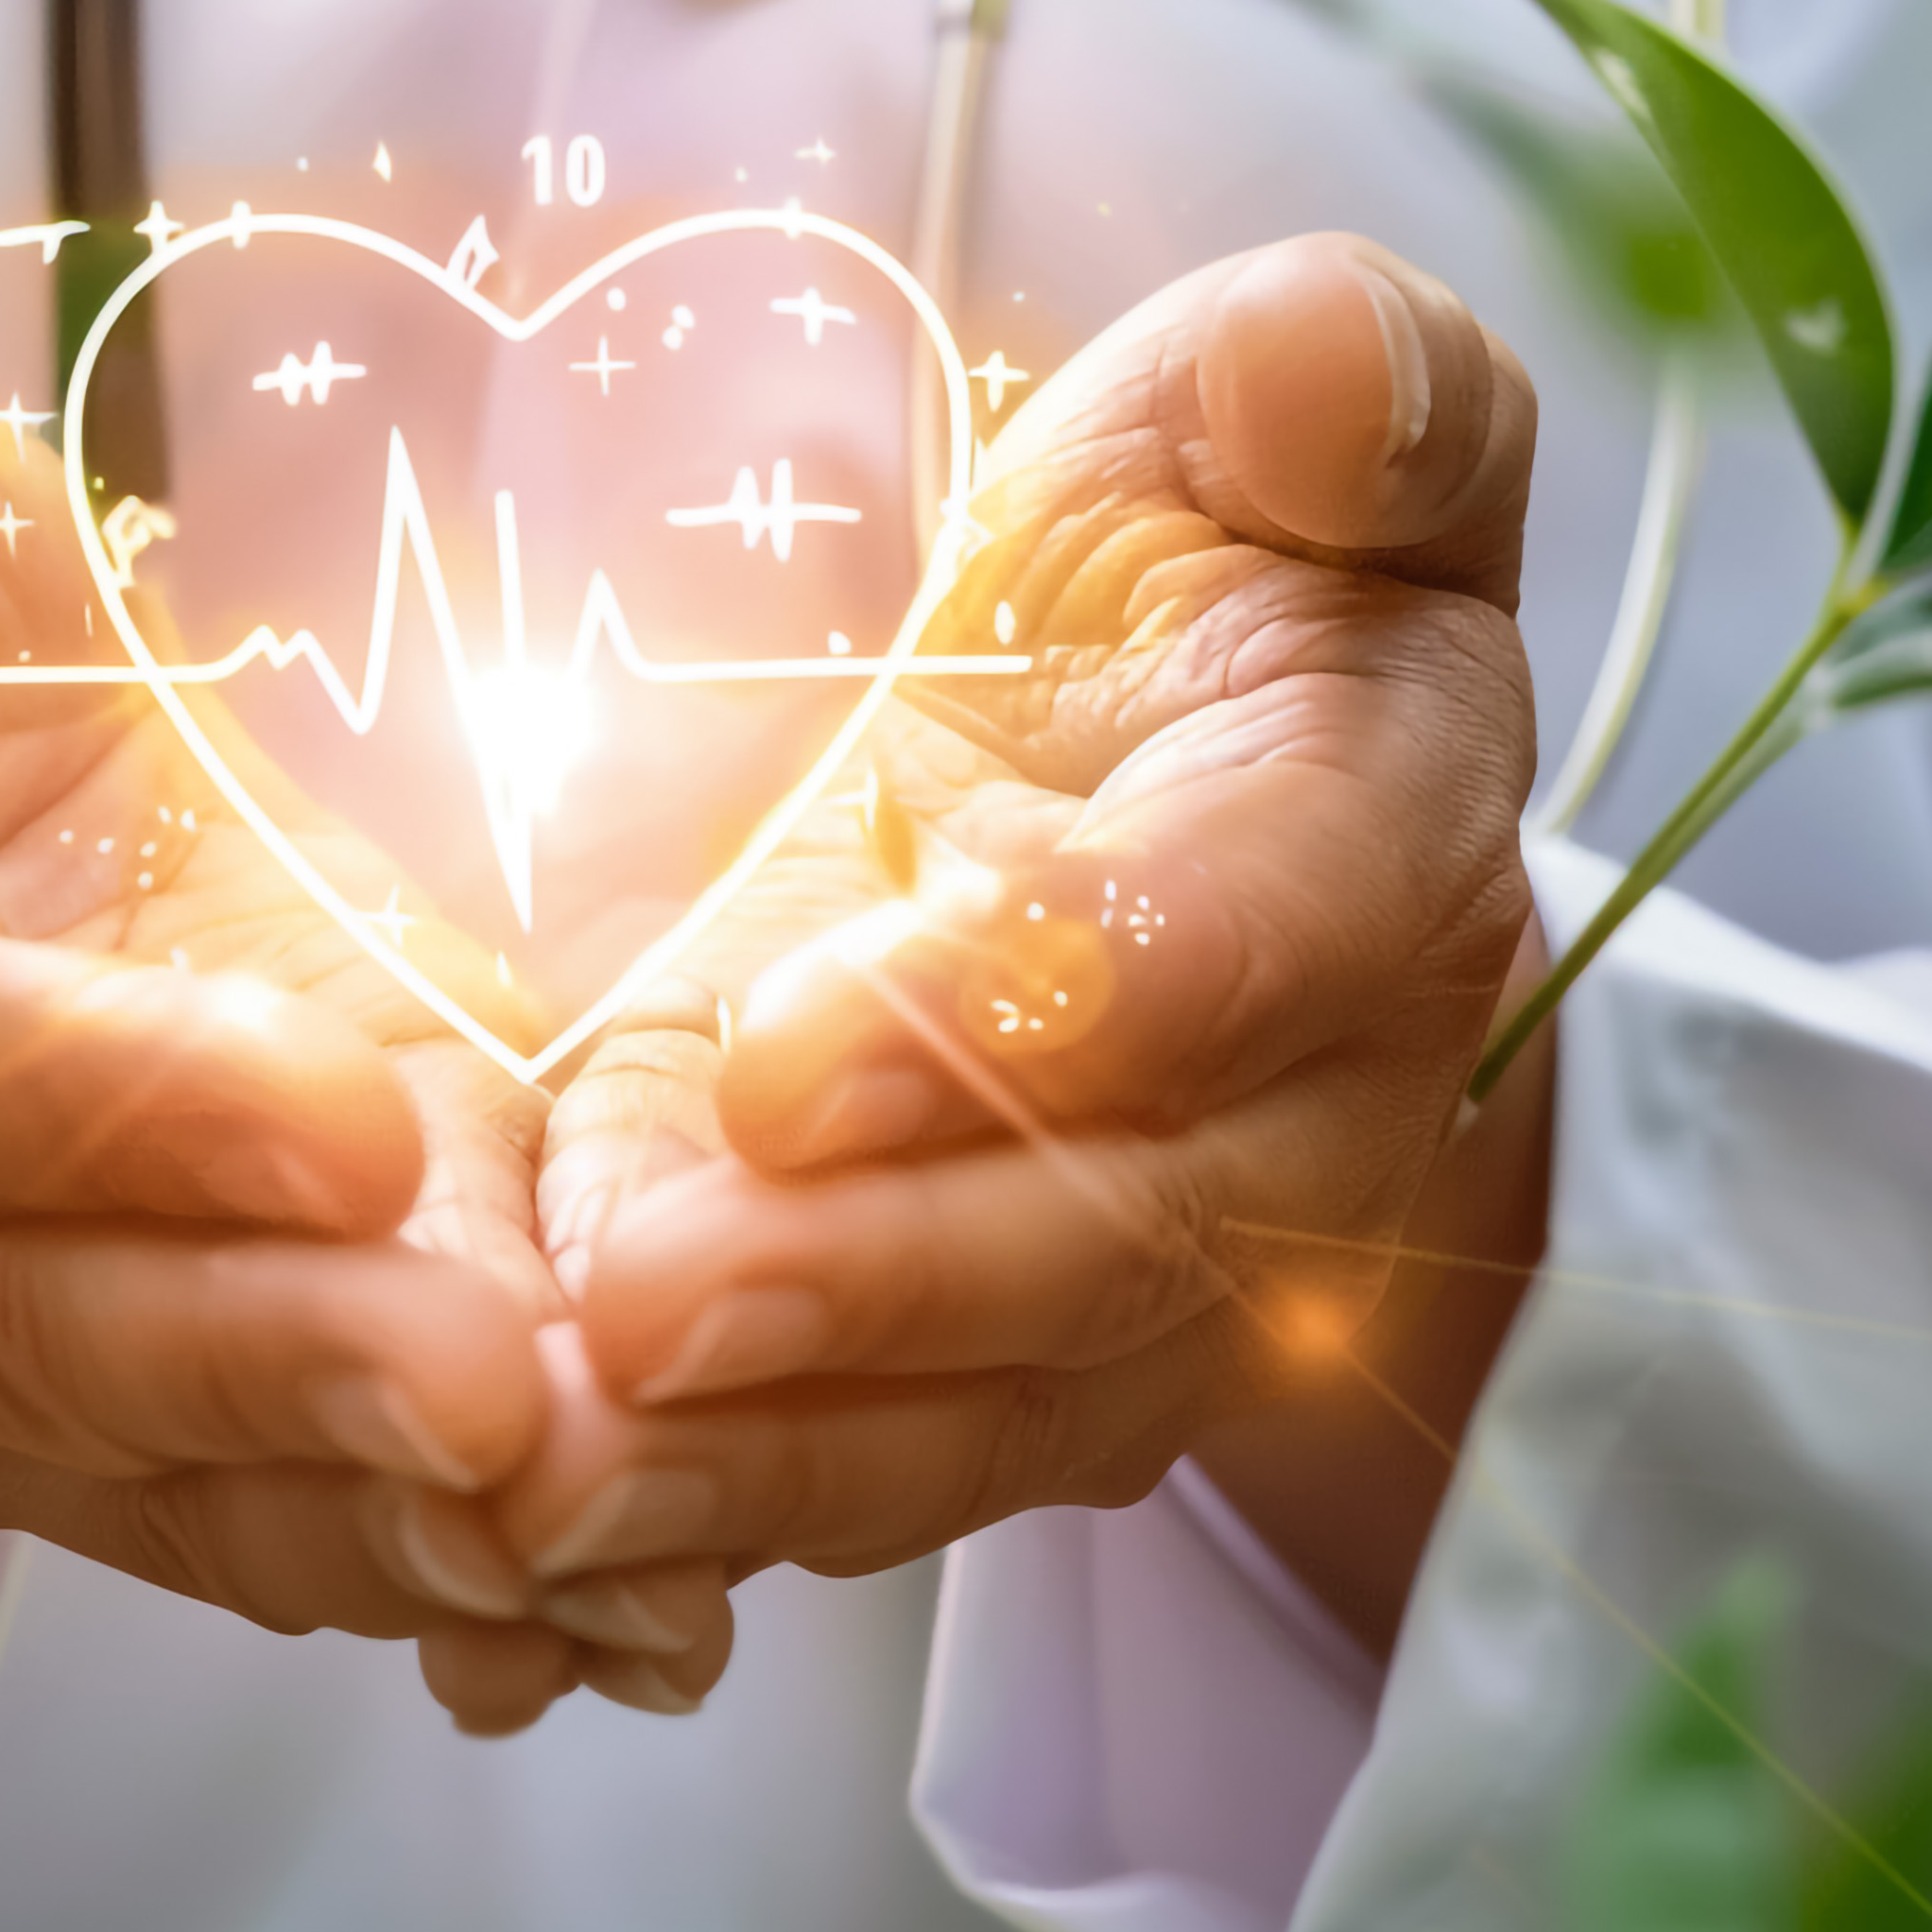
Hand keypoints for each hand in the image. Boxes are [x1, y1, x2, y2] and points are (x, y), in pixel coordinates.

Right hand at [0, 259, 717, 1823]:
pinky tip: (635, 1617)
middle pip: (14, 1332)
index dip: (81, 1100)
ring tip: (606, 1530)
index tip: (341, 1116)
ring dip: (382, 1519)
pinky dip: (447, 1577)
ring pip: (162, 1471)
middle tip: (503, 1400)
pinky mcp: (145, 1384)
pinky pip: (275, 1512)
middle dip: (265, 1372)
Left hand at [506, 236, 1557, 1645]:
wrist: (1174, 776)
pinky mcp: (1034, 1380)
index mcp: (1389, 825)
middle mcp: (1329, 1098)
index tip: (801, 1040)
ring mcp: (1191, 1278)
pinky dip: (722, 1519)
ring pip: (1000, 1405)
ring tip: (561, 1471)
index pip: (1262, 929)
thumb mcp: (1283, 405)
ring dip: (778, 1451)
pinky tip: (542, 1555)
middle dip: (877, 1280)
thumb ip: (1346, 375)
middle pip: (1127, 1232)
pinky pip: (892, 1476)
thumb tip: (1335, 377)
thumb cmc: (1220, 564)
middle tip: (642, 1305)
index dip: (1053, 996)